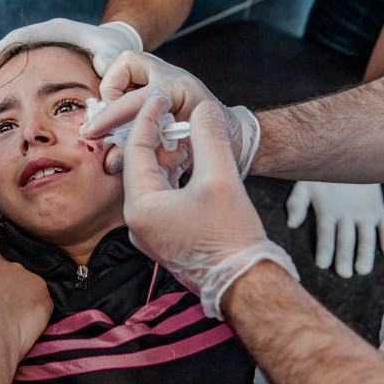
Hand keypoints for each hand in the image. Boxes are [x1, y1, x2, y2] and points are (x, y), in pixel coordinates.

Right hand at [0, 18, 141, 81]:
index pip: (13, 40)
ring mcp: (36, 52)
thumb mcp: (112, 52)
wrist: (117, 44)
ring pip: (5, 68)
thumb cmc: (114, 47)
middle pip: (1, 55)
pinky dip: (3, 93)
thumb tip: (102, 75)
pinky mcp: (37, 65)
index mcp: (52, 31)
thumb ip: (107, 60)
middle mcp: (39, 38)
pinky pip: (14, 77)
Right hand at [81, 50, 259, 177]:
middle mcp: (171, 75)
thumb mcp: (179, 153)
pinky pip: (133, 77)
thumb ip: (146, 153)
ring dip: (116, 90)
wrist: (234, 136)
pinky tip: (128, 116)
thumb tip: (111, 161)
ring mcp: (167, 74)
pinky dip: (124, 94)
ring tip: (117, 116)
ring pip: (128, 65)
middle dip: (110, 91)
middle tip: (108, 119)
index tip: (92, 131)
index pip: (133, 99)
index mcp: (178, 90)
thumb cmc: (210, 146)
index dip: (109, 116)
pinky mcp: (162, 79)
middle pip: (127, 63)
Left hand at [122, 96, 296, 319]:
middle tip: (173, 114)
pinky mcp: (165, 238)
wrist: (246, 285)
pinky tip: (192, 163)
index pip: (137, 152)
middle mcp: (138, 222)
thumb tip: (203, 110)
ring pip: (153, 183)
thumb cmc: (232, 238)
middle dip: (157, 138)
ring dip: (168, 158)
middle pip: (141, 167)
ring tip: (188, 135)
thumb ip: (209, 138)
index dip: (148, 120)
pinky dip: (175, 177)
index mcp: (140, 208)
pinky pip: (163, 198)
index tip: (160, 98)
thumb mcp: (221, 179)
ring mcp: (150, 233)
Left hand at [286, 181, 383, 277]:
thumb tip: (291, 225)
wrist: (352, 154)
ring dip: (365, 253)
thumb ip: (297, 204)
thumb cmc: (323, 174)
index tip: (322, 264)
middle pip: (346, 239)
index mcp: (328, 210)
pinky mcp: (378, 208)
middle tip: (343, 274)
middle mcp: (347, 213)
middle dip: (344, 257)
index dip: (324, 249)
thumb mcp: (305, 184)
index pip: (325, 233)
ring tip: (363, 270)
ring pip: (367, 236)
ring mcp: (365, 212)